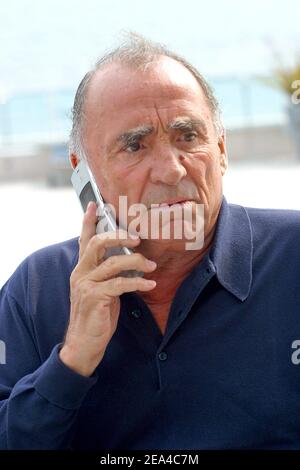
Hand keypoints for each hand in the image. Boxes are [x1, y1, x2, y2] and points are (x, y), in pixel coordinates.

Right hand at [59, 201, 156, 376]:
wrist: (83, 344)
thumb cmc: (95, 316)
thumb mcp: (101, 291)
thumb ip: (109, 274)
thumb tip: (128, 260)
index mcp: (82, 269)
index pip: (84, 240)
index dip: (88, 221)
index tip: (94, 205)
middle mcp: (81, 273)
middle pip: (97, 243)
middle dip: (118, 236)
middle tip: (137, 239)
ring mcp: (86, 285)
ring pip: (112, 262)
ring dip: (136, 262)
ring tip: (151, 266)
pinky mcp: (95, 298)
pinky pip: (120, 284)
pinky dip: (138, 282)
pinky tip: (150, 283)